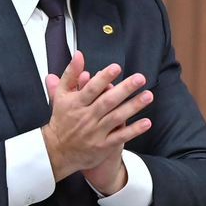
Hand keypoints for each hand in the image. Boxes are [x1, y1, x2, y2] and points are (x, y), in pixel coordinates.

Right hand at [41, 51, 153, 191]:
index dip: (103, 78)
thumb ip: (71, 74)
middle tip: (139, 78)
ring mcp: (95, 132)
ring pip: (116, 117)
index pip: (91, 89)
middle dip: (124, 89)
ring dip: (133, 107)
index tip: (116, 67)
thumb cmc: (62, 119)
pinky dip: (133, 130)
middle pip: (107, 102)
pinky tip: (146, 122)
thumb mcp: (62, 95)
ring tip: (148, 96)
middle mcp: (86, 117)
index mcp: (76, 103)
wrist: (57, 151)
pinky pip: (120, 137)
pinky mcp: (103, 145)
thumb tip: (79, 55)